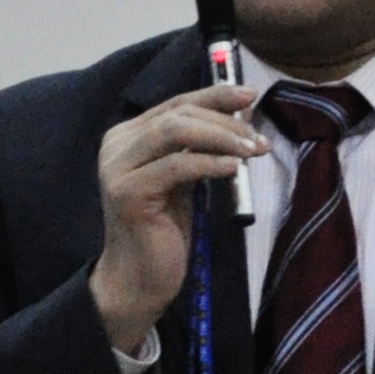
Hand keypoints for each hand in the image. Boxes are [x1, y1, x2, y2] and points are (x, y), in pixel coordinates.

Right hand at [89, 85, 263, 351]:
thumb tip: (240, 114)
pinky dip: (210, 163)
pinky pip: (177, 165)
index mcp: (128, 136)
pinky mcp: (128, 192)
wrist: (139, 279)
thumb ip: (199, 146)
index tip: (251, 95)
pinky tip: (235, 169)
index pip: (176, 103)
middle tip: (258, 138)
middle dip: (224, 119)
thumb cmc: (163, 230)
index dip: (215, 95)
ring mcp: (118, 167)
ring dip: (221, 137)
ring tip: (253, 151)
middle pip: (178, 113)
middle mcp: (117, 144)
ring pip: (176, 131)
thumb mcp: (185, 179)